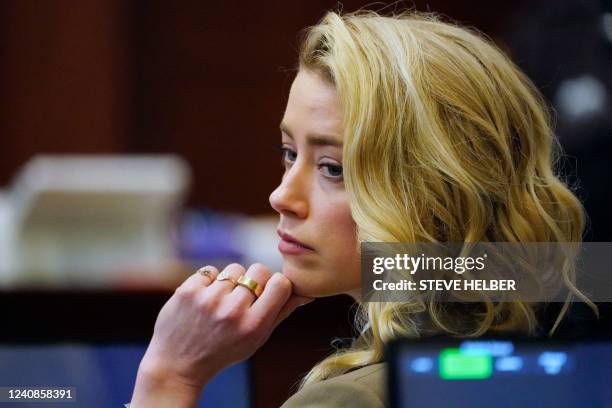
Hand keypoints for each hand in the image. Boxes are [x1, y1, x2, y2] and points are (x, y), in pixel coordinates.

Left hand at [130, 263, 312, 406]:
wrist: (177, 365)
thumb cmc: (223, 351)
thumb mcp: (256, 339)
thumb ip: (282, 313)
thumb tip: (307, 293)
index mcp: (254, 325)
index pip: (280, 283)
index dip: (276, 285)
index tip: (268, 293)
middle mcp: (233, 310)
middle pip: (259, 270)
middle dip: (254, 281)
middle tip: (242, 298)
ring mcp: (209, 299)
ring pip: (235, 268)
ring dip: (230, 282)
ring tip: (220, 303)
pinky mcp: (188, 290)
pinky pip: (211, 270)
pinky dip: (208, 282)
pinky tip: (203, 301)